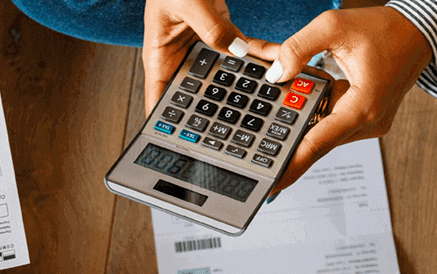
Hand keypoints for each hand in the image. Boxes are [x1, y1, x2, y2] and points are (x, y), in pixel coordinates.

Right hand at [142, 0, 271, 113]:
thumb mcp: (187, 3)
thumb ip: (211, 28)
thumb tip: (237, 51)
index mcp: (160, 57)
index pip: (161, 101)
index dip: (172, 126)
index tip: (191, 145)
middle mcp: (182, 56)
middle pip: (200, 94)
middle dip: (220, 110)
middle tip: (243, 125)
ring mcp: (204, 46)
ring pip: (228, 75)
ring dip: (248, 83)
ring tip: (269, 94)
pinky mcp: (222, 33)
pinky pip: (243, 49)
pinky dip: (260, 54)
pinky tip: (276, 60)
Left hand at [262, 7, 432, 195]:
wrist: (418, 32)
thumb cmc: (385, 29)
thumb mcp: (333, 27)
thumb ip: (298, 49)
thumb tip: (275, 73)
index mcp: (364, 107)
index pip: (320, 143)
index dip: (293, 165)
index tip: (273, 184)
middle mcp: (369, 122)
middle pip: (316, 136)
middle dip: (289, 123)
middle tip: (267, 113)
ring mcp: (370, 123)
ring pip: (323, 127)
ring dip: (305, 110)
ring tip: (298, 85)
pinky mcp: (367, 119)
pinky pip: (333, 120)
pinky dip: (318, 106)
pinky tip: (312, 86)